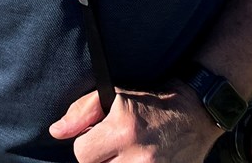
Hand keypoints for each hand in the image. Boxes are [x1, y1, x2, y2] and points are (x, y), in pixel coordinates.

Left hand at [49, 83, 222, 162]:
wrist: (195, 114)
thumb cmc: (150, 103)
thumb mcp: (115, 95)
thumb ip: (82, 112)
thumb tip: (56, 132)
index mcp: (123, 128)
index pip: (82, 153)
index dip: (86, 145)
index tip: (98, 138)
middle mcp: (139, 155)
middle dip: (100, 159)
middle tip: (113, 148)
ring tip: (124, 155)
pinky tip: (133, 160)